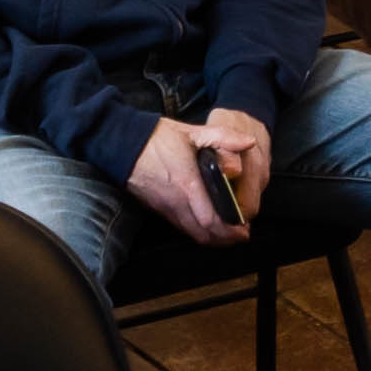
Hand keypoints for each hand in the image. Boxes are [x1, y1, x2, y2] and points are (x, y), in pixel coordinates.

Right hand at [131, 109, 265, 244]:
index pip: (211, 219)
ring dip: (213, 238)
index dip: (230, 229)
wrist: (122, 145)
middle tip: (242, 235)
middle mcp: (177, 202)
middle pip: (204, 233)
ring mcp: (166, 208)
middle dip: (225, 239)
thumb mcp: (192, 132)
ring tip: (229, 233)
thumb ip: (223, 136)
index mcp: (188, 184)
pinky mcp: (159, 209)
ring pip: (192, 234)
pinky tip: (209, 226)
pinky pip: (182, 227)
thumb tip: (249, 142)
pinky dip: (198, 232)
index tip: (245, 228)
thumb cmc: (157, 138)